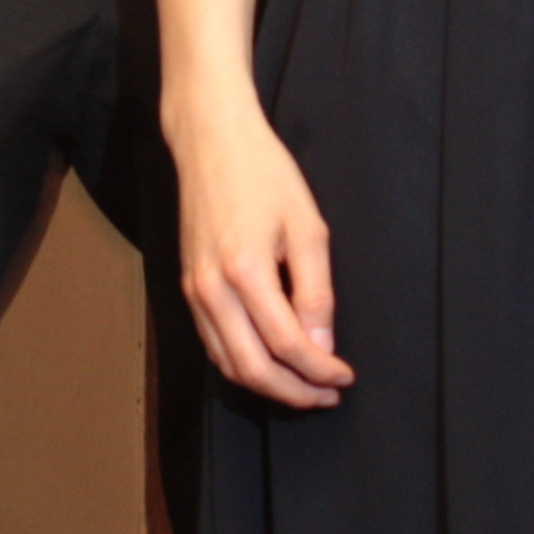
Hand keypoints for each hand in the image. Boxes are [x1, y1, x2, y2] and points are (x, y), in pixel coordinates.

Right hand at [171, 89, 353, 407]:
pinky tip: (270, 362)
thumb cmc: (263, 174)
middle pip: (253, 368)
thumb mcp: (307, 228)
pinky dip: (242, 365)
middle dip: (295, 391)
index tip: (345, 376)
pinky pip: (213, 344)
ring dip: (269, 385)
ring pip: (228, 364)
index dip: (321, 370)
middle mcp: (212, 290)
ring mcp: (195, 291)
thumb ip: (316, 294)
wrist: (211, 140)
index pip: (287, 345)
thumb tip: (321, 346)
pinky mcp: (189, 286)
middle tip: (328, 393)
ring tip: (304, 385)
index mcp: (245, 272)